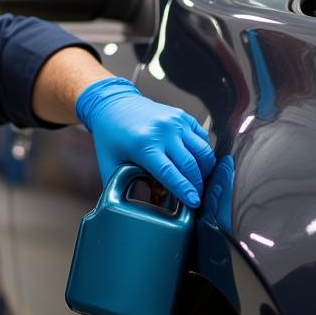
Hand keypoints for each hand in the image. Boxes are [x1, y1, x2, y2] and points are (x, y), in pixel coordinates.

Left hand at [76, 77, 214, 207]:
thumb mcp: (110, 164)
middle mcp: (163, 131)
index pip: (170, 173)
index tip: (194, 203)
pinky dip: (204, 153)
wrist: (113, 104)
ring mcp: (175, 121)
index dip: (184, 190)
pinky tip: (198, 164)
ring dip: (205, 170)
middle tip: (198, 198)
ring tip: (200, 183)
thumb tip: (130, 210)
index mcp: (144, 145)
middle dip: (197, 185)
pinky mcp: (182, 116)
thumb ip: (121, 187)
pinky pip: (202, 138)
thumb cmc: (111, 138)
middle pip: (190, 165)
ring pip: (202, 151)